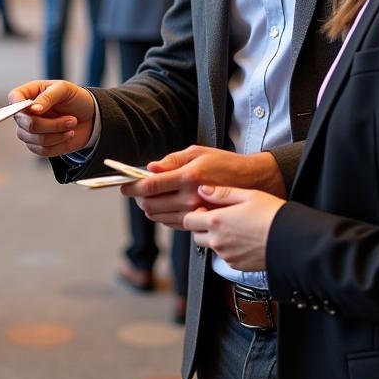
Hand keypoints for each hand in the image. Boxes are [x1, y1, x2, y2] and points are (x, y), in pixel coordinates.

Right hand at [8, 80, 93, 156]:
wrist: (90, 118)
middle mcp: (26, 113)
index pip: (14, 98)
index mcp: (29, 93)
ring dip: (58, 134)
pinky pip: (43, 150)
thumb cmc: (75, 99)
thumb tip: (33, 109)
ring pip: (35, 139)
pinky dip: (59, 143)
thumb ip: (47, 97)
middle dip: (52, 124)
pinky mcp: (38, 145)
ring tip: (72, 125)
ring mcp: (30, 131)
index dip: (18, 105)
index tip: (34, 109)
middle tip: (71, 119)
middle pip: (26, 123)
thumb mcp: (64, 89)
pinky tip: (68, 135)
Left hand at [122, 146, 286, 227]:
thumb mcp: (199, 152)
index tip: (124, 186)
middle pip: (151, 205)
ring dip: (150, 208)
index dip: (132, 187)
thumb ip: (172, 161)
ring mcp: (198, 215)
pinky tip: (168, 206)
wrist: (255, 183)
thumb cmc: (227, 163)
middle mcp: (191, 199)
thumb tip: (150, 168)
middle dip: (139, 198)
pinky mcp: (203, 226)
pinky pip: (175, 226)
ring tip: (151, 198)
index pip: (150, 186)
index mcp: (189, 177)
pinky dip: (165, 217)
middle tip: (136, 190)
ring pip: (160, 218)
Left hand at [182, 186, 285, 270]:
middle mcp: (218, 241)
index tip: (204, 207)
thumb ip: (221, 192)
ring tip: (233, 228)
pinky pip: (224, 257)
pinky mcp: (236, 266)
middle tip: (217, 218)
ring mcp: (226, 255)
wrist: (293, 241)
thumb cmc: (273, 216)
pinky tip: (242, 239)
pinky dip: (227, 249)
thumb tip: (203, 189)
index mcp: (217, 221)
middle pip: (195, 235)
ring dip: (214, 238)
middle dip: (201, 227)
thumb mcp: (248, 195)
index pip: (188, 219)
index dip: (194, 212)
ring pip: (209, 247)